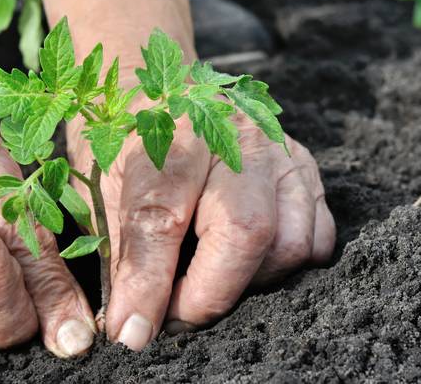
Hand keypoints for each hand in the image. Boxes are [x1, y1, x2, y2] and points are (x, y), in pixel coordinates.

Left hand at [67, 95, 335, 350]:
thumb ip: (121, 251)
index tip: (132, 332)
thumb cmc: (128, 140)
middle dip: (210, 293)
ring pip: (289, 240)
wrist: (165, 89)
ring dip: (249, 282)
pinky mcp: (305, 165)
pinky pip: (317, 235)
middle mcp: (232, 133)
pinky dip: (286, 265)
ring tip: (210, 281)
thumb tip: (130, 327)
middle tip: (175, 315)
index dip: (147, 284)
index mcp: (168, 131)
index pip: (161, 217)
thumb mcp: (103, 184)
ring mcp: (277, 149)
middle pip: (245, 230)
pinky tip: (248, 262)